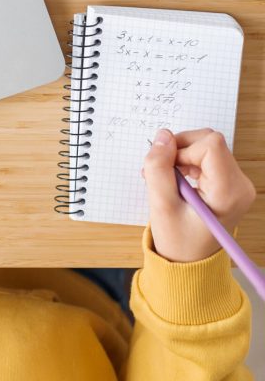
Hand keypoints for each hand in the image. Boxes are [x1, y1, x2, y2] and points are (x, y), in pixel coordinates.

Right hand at [143, 128, 255, 262]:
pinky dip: (187, 161)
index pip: (211, 145)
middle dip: (180, 149)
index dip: (183, 149)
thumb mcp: (160, 204)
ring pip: (206, 146)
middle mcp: (240, 185)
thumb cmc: (177, 240)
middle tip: (162, 171)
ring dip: (181, 155)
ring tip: (165, 178)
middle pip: (210, 141)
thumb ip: (158, 168)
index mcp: (229, 192)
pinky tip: (175, 179)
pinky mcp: (229, 182)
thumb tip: (163, 136)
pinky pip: (207, 155)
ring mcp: (237, 183)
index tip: (167, 168)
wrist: (190, 262)